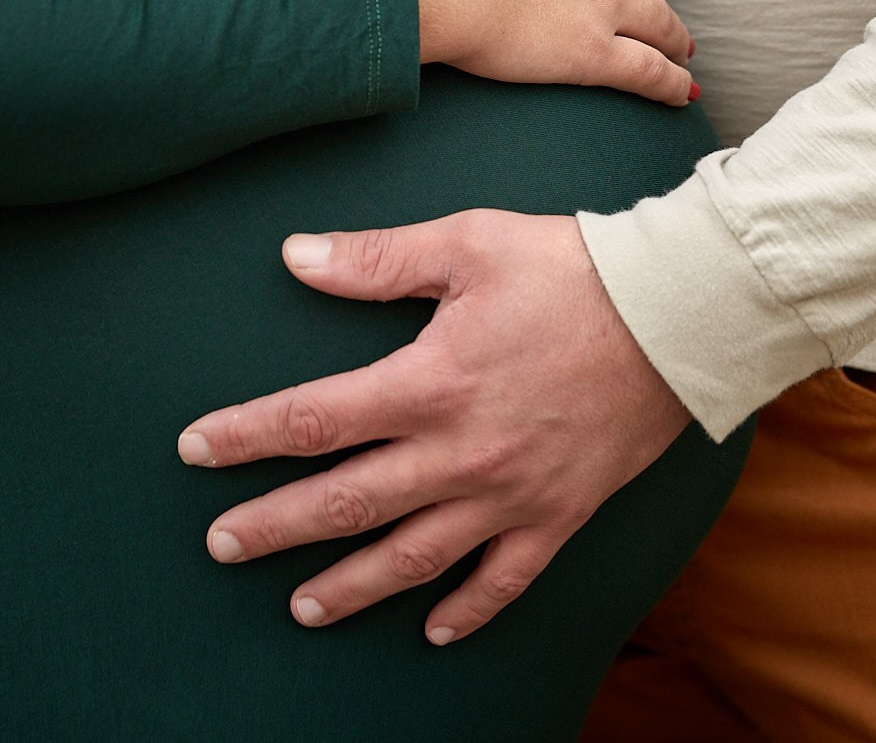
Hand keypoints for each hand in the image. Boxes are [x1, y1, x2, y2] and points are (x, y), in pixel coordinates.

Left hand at [177, 211, 690, 642]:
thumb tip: (296, 257)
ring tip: (300, 606)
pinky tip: (433, 631)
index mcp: (430, 382)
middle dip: (274, 528)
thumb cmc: (573, 269)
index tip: (195, 449)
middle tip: (220, 546)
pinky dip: (468, 611)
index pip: (314, 418)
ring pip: (414, 557)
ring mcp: (510, 495)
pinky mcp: (559, 514)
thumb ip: (378, 259)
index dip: (246, 436)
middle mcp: (460, 453)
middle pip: (345, 503)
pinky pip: (505, 580)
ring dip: (351, 585)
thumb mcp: (470, 243)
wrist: (679, 313)